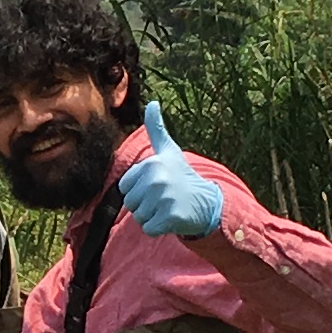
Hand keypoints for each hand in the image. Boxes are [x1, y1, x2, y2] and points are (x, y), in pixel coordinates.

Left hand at [116, 100, 222, 237]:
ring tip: (169, 207)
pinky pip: (149, 229)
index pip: (124, 188)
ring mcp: (164, 199)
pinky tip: (172, 219)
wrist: (207, 201)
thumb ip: (156, 129)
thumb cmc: (182, 176)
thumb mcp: (169, 151)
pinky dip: (158, 229)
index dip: (139, 191)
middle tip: (165, 199)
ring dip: (152, 217)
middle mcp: (156, 180)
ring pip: (139, 217)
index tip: (158, 186)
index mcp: (151, 164)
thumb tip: (152, 103)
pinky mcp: (170, 217)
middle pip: (130, 203)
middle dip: (144, 205)